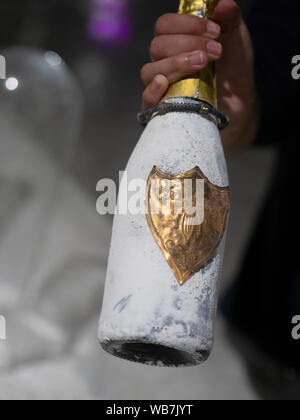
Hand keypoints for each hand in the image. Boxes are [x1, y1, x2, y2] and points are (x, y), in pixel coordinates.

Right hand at [140, 0, 259, 152]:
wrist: (240, 102)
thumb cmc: (233, 69)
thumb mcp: (236, 39)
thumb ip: (230, 18)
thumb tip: (223, 4)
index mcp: (175, 41)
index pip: (165, 25)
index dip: (187, 24)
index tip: (215, 30)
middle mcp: (163, 61)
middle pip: (158, 46)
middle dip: (187, 44)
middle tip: (216, 51)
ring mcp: (161, 86)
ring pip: (151, 71)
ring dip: (176, 64)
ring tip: (203, 65)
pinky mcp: (163, 108)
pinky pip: (146, 100)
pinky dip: (152, 91)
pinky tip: (163, 83)